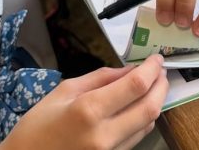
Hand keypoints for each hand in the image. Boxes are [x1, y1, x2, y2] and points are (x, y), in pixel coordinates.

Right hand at [0, 55, 167, 149]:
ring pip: (147, 125)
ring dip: (155, 102)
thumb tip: (129, 69)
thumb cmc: (38, 126)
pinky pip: (136, 139)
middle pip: (149, 107)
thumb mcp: (64, 91)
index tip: (156, 59)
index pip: (135, 86)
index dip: (151, 69)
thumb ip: (100, 78)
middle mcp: (104, 135)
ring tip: (152, 86)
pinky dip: (143, 120)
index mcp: (88, 110)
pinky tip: (139, 107)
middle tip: (160, 71)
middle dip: (161, 85)